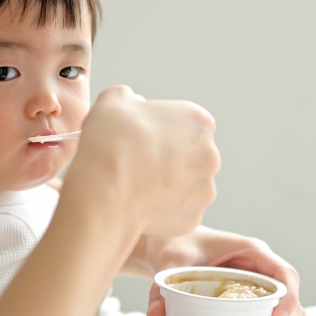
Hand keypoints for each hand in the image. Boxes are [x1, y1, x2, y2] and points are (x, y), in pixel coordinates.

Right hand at [64, 85, 219, 236]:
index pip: (186, 121)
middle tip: (138, 160)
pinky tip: (139, 202)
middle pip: (190, 154)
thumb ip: (127, 97)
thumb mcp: (112, 101)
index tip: (142, 136)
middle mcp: (210, 155)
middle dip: (169, 157)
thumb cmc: (110, 143)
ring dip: (167, 183)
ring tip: (136, 184)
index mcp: (198, 121)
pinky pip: (178, 210)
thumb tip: (129, 103)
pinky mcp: (193, 218)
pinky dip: (162, 208)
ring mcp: (204, 189)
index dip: (161, 128)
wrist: (105, 191)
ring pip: (186, 184)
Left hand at [144, 226, 305, 315]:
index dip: (289, 298)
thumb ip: (160, 287)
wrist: (168, 243)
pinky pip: (268, 310)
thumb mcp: (168, 262)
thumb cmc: (175, 243)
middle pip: (290, 294)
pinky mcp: (246, 295)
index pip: (285, 274)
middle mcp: (258, 266)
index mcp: (250, 250)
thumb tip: (157, 313)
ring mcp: (255, 281)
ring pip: (284, 305)